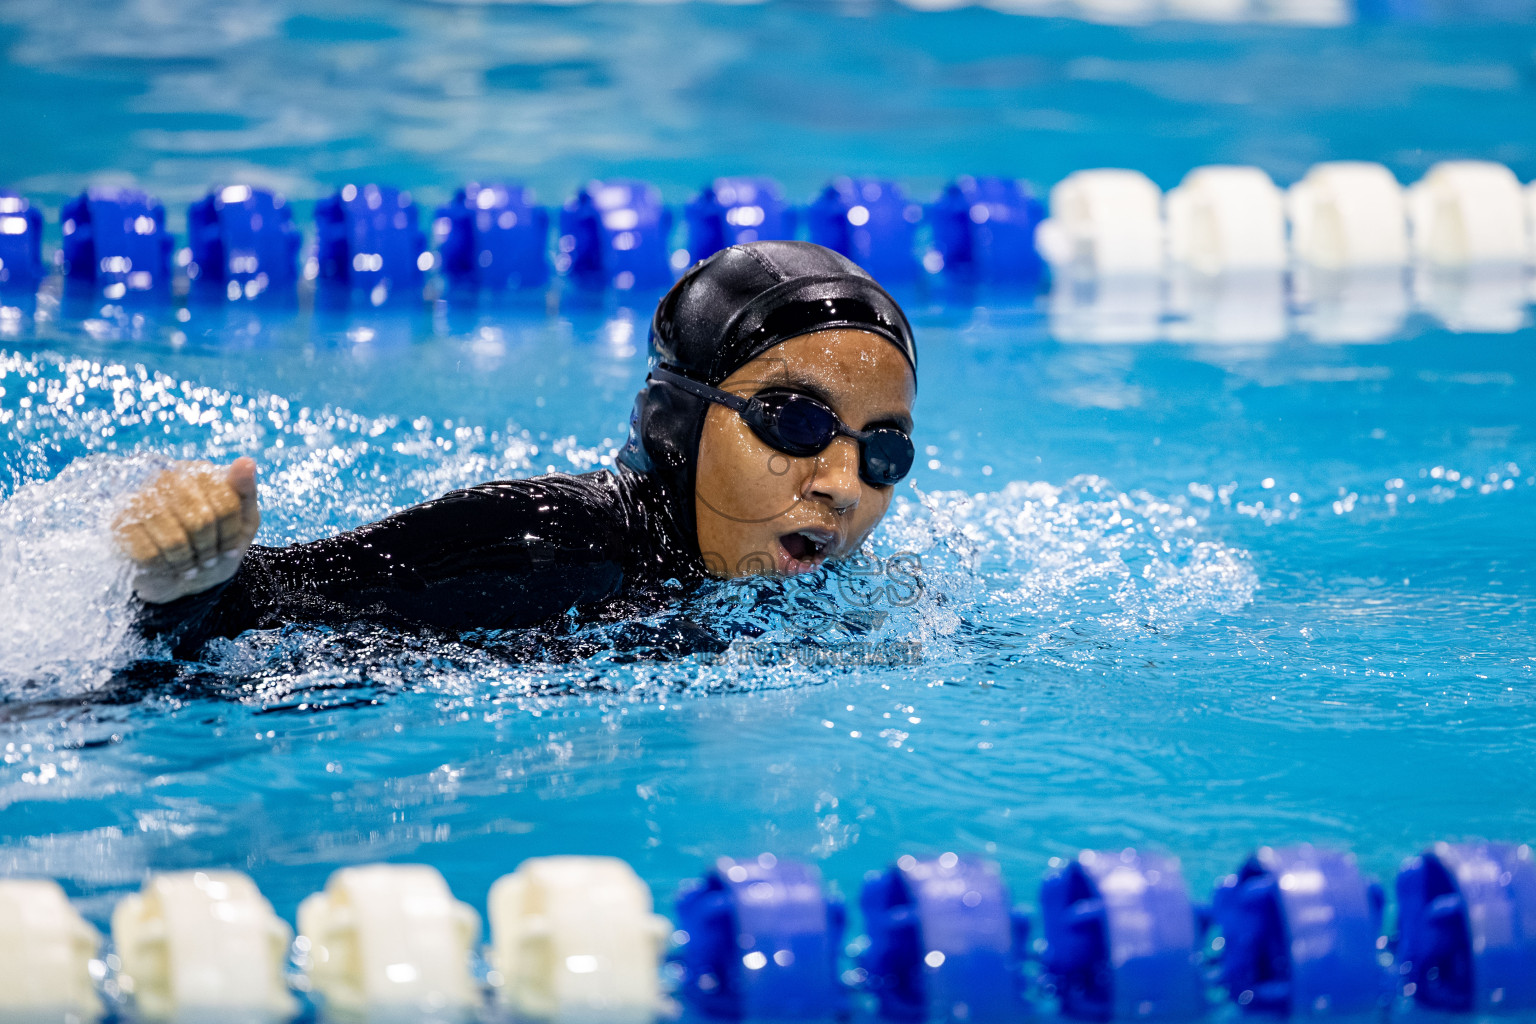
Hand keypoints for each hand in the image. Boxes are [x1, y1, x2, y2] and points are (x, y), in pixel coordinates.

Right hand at [113, 457, 260, 603]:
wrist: (183, 577)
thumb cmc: (216, 545)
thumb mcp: (243, 522)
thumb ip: (245, 492)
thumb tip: (246, 461)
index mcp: (198, 472)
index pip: (225, 498)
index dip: (231, 531)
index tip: (231, 547)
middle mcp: (165, 478)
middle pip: (201, 518)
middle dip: (210, 547)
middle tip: (209, 559)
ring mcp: (139, 500)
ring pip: (175, 538)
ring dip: (188, 560)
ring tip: (191, 565)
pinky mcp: (120, 525)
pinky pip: (149, 553)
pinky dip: (166, 567)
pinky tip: (169, 568)